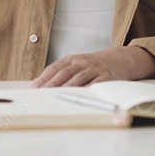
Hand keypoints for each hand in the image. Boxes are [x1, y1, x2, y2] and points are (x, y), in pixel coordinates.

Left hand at [31, 46, 154, 87]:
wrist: (119, 59)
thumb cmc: (95, 64)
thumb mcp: (78, 64)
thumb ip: (64, 72)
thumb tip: (45, 86)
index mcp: (72, 59)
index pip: (55, 68)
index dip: (44, 77)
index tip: (35, 87)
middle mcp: (82, 62)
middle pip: (64, 73)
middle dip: (52, 84)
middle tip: (42, 93)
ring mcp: (94, 69)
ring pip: (78, 79)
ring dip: (67, 88)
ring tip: (57, 96)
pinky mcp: (106, 77)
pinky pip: (95, 84)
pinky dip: (86, 91)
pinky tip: (79, 97)